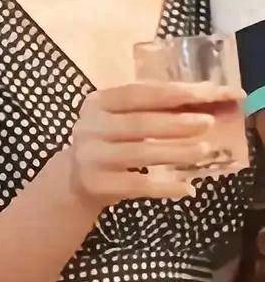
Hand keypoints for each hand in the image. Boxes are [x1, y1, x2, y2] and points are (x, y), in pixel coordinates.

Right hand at [67, 80, 242, 207]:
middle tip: (207, 122)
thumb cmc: (106, 141)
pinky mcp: (98, 184)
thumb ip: (147, 108)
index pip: (135, 93)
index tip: (203, 93)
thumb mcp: (116, 117)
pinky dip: (166, 187)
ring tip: (204, 149)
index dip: (170, 93)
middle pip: (138, 123)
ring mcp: (93, 156)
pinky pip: (139, 184)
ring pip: (140, 153)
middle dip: (176, 122)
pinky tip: (188, 188)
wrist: (74, 179)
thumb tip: (198, 98)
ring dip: (176, 152)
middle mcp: (90, 127)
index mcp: (96, 103)